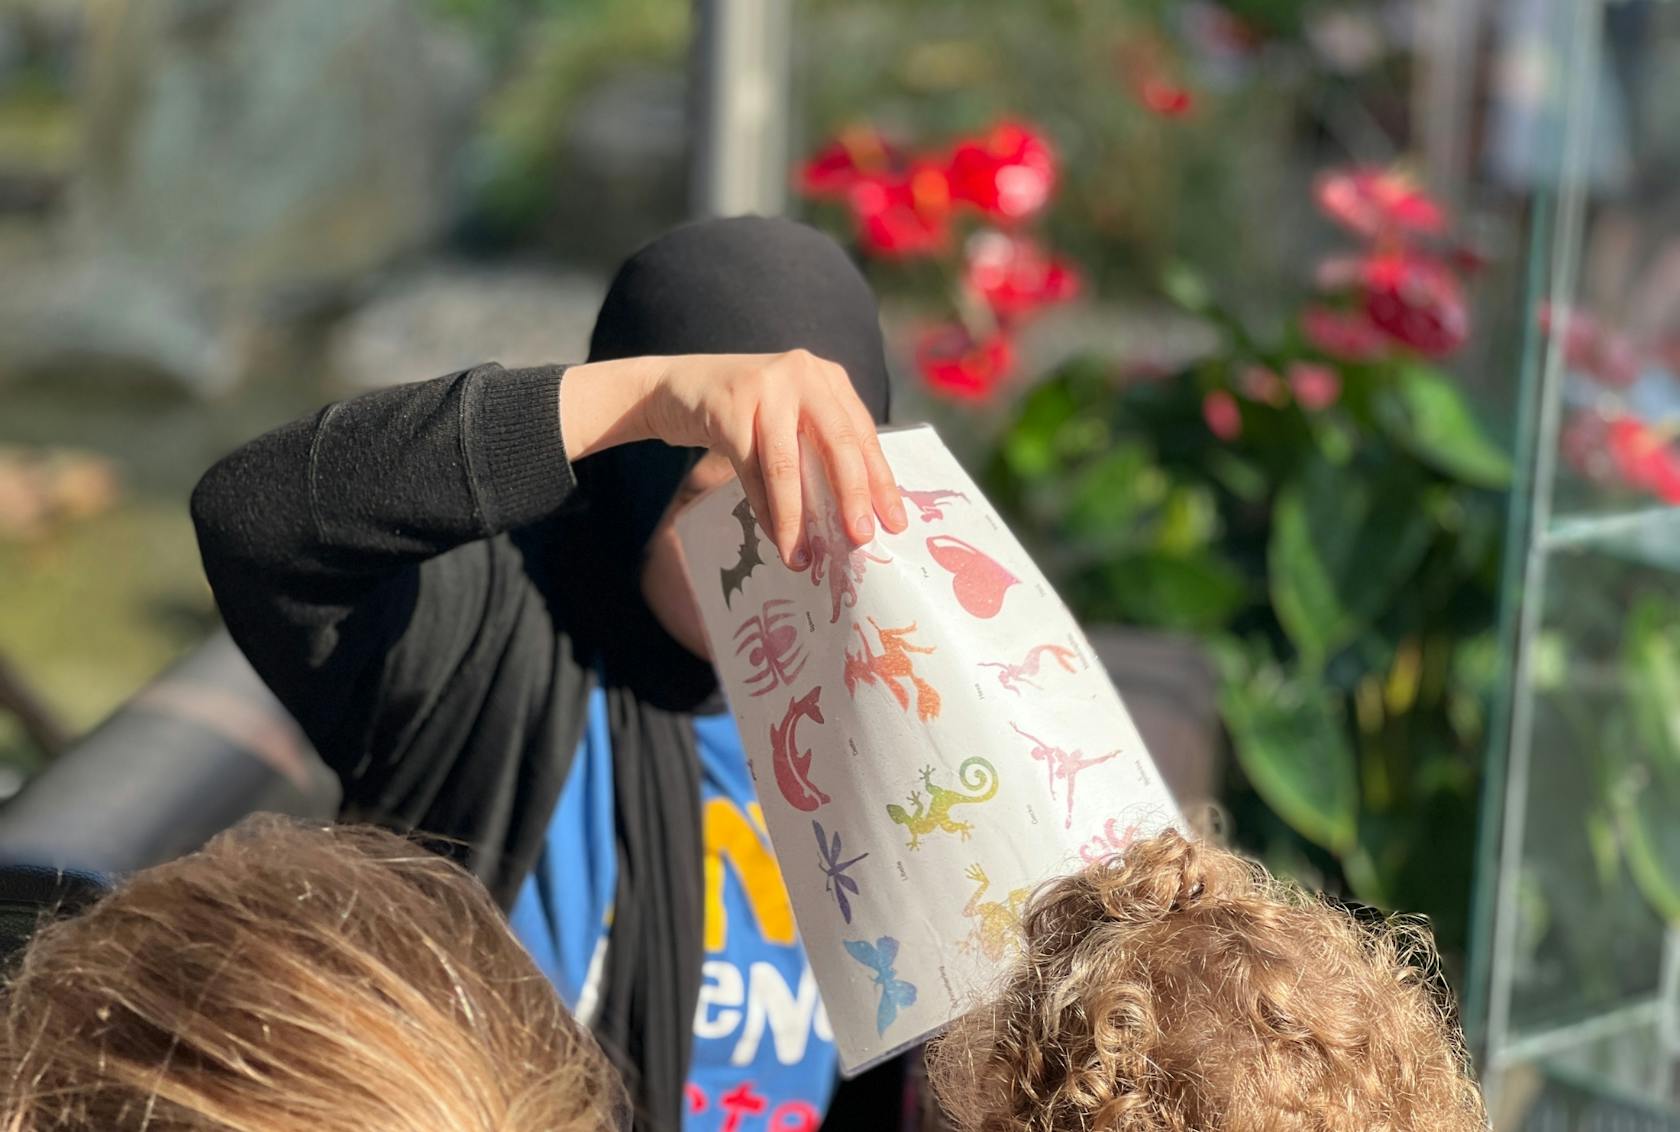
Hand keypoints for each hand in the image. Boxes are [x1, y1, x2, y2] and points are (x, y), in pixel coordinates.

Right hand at [563, 351, 906, 566]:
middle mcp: (801, 374)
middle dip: (852, 497)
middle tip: (861, 540)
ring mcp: (765, 387)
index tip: (895, 524)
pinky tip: (776, 538)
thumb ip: (819, 448)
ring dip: (798, 518)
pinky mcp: (729, 407)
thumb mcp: (789, 418)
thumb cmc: (743, 414)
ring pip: (789, 464)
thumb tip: (853, 515)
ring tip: (805, 558)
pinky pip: (753, 471)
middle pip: (837, 444)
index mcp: (827, 378)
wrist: (673, 387)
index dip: (880, 481)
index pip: (862, 434)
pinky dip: (765, 510)